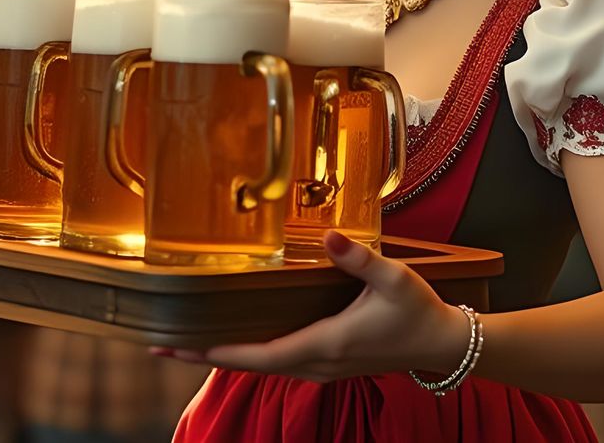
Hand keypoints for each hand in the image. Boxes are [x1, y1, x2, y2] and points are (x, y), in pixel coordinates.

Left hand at [152, 231, 472, 382]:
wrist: (444, 345)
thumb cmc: (420, 312)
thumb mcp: (395, 279)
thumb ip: (361, 258)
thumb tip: (334, 235)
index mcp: (327, 343)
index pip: (262, 355)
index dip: (219, 351)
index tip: (182, 345)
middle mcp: (319, 362)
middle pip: (250, 366)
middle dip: (204, 355)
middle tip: (160, 345)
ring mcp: (322, 368)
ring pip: (262, 366)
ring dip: (223, 356)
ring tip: (183, 342)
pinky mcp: (327, 364)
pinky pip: (278, 363)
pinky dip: (248, 355)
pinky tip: (233, 342)